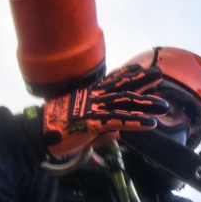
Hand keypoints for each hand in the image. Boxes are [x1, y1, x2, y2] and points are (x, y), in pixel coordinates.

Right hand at [41, 64, 168, 157]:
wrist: (37, 133)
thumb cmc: (57, 130)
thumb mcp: (84, 128)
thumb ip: (103, 131)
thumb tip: (118, 133)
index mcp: (89, 95)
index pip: (111, 80)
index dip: (127, 73)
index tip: (140, 67)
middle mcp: (93, 97)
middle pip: (122, 86)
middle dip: (142, 80)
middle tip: (158, 74)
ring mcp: (93, 108)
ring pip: (125, 102)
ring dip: (147, 103)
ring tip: (164, 105)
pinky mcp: (93, 122)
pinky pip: (119, 120)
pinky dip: (136, 121)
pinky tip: (150, 123)